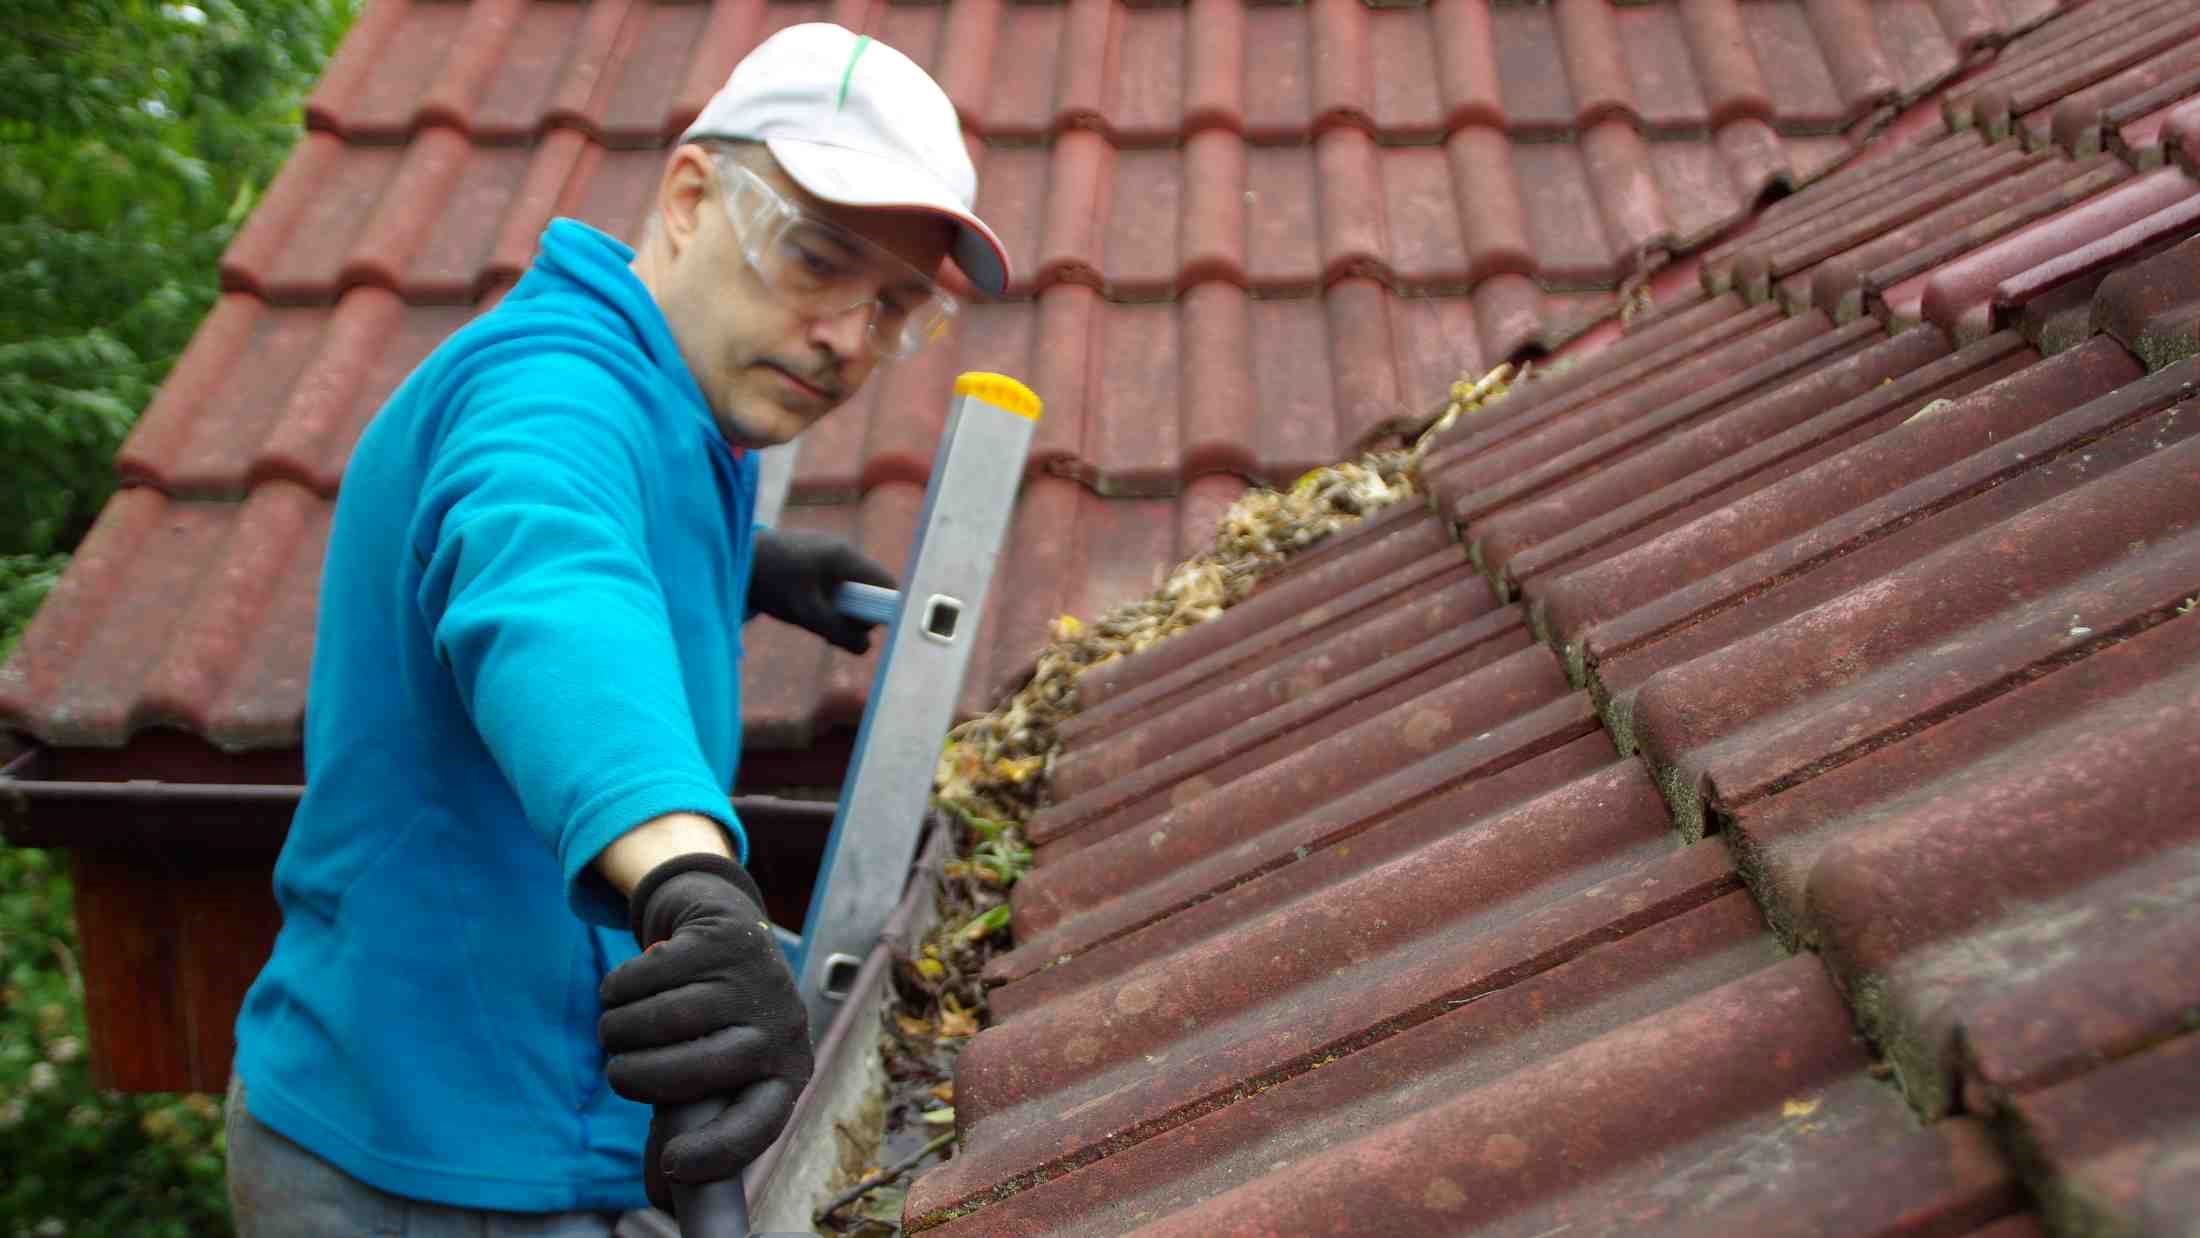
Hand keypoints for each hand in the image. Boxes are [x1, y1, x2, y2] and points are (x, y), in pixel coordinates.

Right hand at [599, 854, 812, 1208]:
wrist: (728, 926)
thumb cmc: (714, 1019)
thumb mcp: (716, 1070)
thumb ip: (688, 1122)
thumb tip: (661, 1196)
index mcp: (786, 1073)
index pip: (759, 1125)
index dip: (717, 1153)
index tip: (674, 1164)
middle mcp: (780, 1028)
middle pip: (692, 1073)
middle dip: (635, 1078)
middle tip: (618, 1073)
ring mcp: (755, 979)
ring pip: (659, 1021)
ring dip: (617, 1031)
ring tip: (616, 1030)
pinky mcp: (723, 938)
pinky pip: (643, 977)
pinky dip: (617, 989)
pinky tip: (623, 989)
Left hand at [750, 528, 895, 653]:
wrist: (735, 558)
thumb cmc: (771, 582)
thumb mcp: (805, 613)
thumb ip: (837, 632)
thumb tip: (865, 648)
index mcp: (845, 558)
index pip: (886, 584)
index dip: (882, 609)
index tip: (860, 627)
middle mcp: (842, 550)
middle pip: (869, 589)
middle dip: (855, 613)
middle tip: (829, 627)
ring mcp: (828, 551)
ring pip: (850, 588)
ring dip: (838, 608)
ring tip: (811, 616)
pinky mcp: (814, 556)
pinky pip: (834, 582)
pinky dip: (826, 598)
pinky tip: (803, 605)